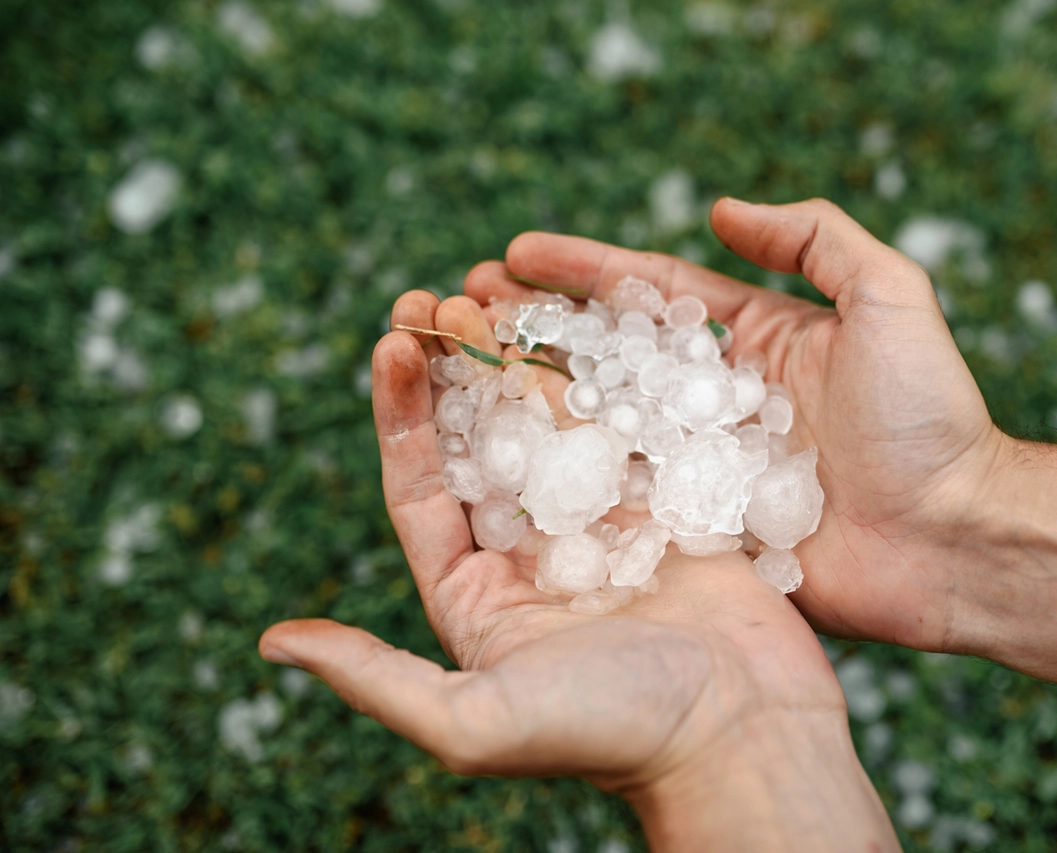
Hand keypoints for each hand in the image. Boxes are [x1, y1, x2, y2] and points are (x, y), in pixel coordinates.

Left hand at [259, 292, 898, 850]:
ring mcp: (606, 523)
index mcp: (479, 594)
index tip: (391, 343)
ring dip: (522, 358)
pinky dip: (605, 375)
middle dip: (456, 370)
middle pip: (482, 441)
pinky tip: (587, 324)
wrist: (741, 738)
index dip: (401, 414)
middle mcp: (536, 554)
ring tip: (500, 294)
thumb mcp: (472, 720)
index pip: (422, 488)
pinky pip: (627, 425)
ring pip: (553, 423)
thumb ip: (374, 677)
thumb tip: (272, 639)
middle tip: (440, 299)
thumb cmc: (608, 735)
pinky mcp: (670, 503)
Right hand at [464, 198, 1003, 651]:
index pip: (647, 295)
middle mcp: (714, 403)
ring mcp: (702, 470)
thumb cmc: (929, 418)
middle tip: (460, 311)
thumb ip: (818, 240)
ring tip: (459, 375)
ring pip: (600, 426)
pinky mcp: (699, 533)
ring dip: (529, 400)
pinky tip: (502, 465)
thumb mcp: (890, 299)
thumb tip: (722, 211)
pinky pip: (621, 502)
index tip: (513, 254)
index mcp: (751, 343)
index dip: (580, 270)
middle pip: (606, 357)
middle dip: (534, 330)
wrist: (954, 540)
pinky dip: (564, 482)